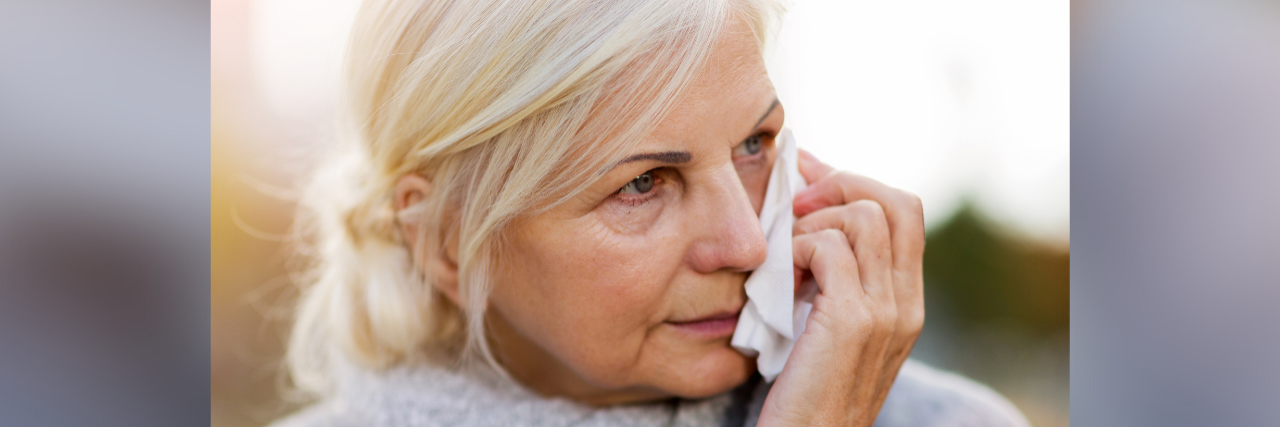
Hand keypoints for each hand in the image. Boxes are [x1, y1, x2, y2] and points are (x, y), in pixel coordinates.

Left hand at [757, 150, 925, 426]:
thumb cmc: (803, 395)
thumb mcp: (828, 329)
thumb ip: (834, 282)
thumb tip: (805, 216)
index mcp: (905, 302)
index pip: (904, 212)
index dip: (855, 183)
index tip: (807, 178)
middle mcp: (906, 304)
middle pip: (898, 201)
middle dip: (840, 185)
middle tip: (795, 204)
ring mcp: (885, 312)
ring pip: (864, 215)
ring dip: (813, 221)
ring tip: (786, 256)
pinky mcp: (853, 321)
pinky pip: (827, 247)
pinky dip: (796, 248)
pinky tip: (780, 282)